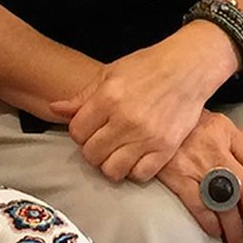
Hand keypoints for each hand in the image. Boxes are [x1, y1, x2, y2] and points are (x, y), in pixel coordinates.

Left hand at [48, 31, 227, 182]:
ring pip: (112, 170)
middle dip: (92, 149)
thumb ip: (82, 97)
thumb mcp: (109, 74)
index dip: (79, 133)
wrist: (187, 69)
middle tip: (101, 141)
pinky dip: (134, 170)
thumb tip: (56, 109)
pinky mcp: (165, 149)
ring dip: (110, 164)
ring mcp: (147, 137)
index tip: (87, 129)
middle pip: (92, 154)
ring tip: (115, 152)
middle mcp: (126, 120)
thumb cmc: (147, 67)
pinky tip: (134, 157)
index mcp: (108, 98)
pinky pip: (140, 175)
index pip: (77, 132)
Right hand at [156, 112, 242, 242]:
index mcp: (227, 134)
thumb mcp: (215, 120)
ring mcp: (195, 165)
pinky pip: (197, 204)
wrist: (148, 118)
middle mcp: (215, 150)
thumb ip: (240, 134)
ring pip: (223, 201)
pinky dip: (208, 221)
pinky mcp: (176, 176)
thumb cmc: (184, 121)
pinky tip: (215, 232)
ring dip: (234, 226)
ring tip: (239, 242)